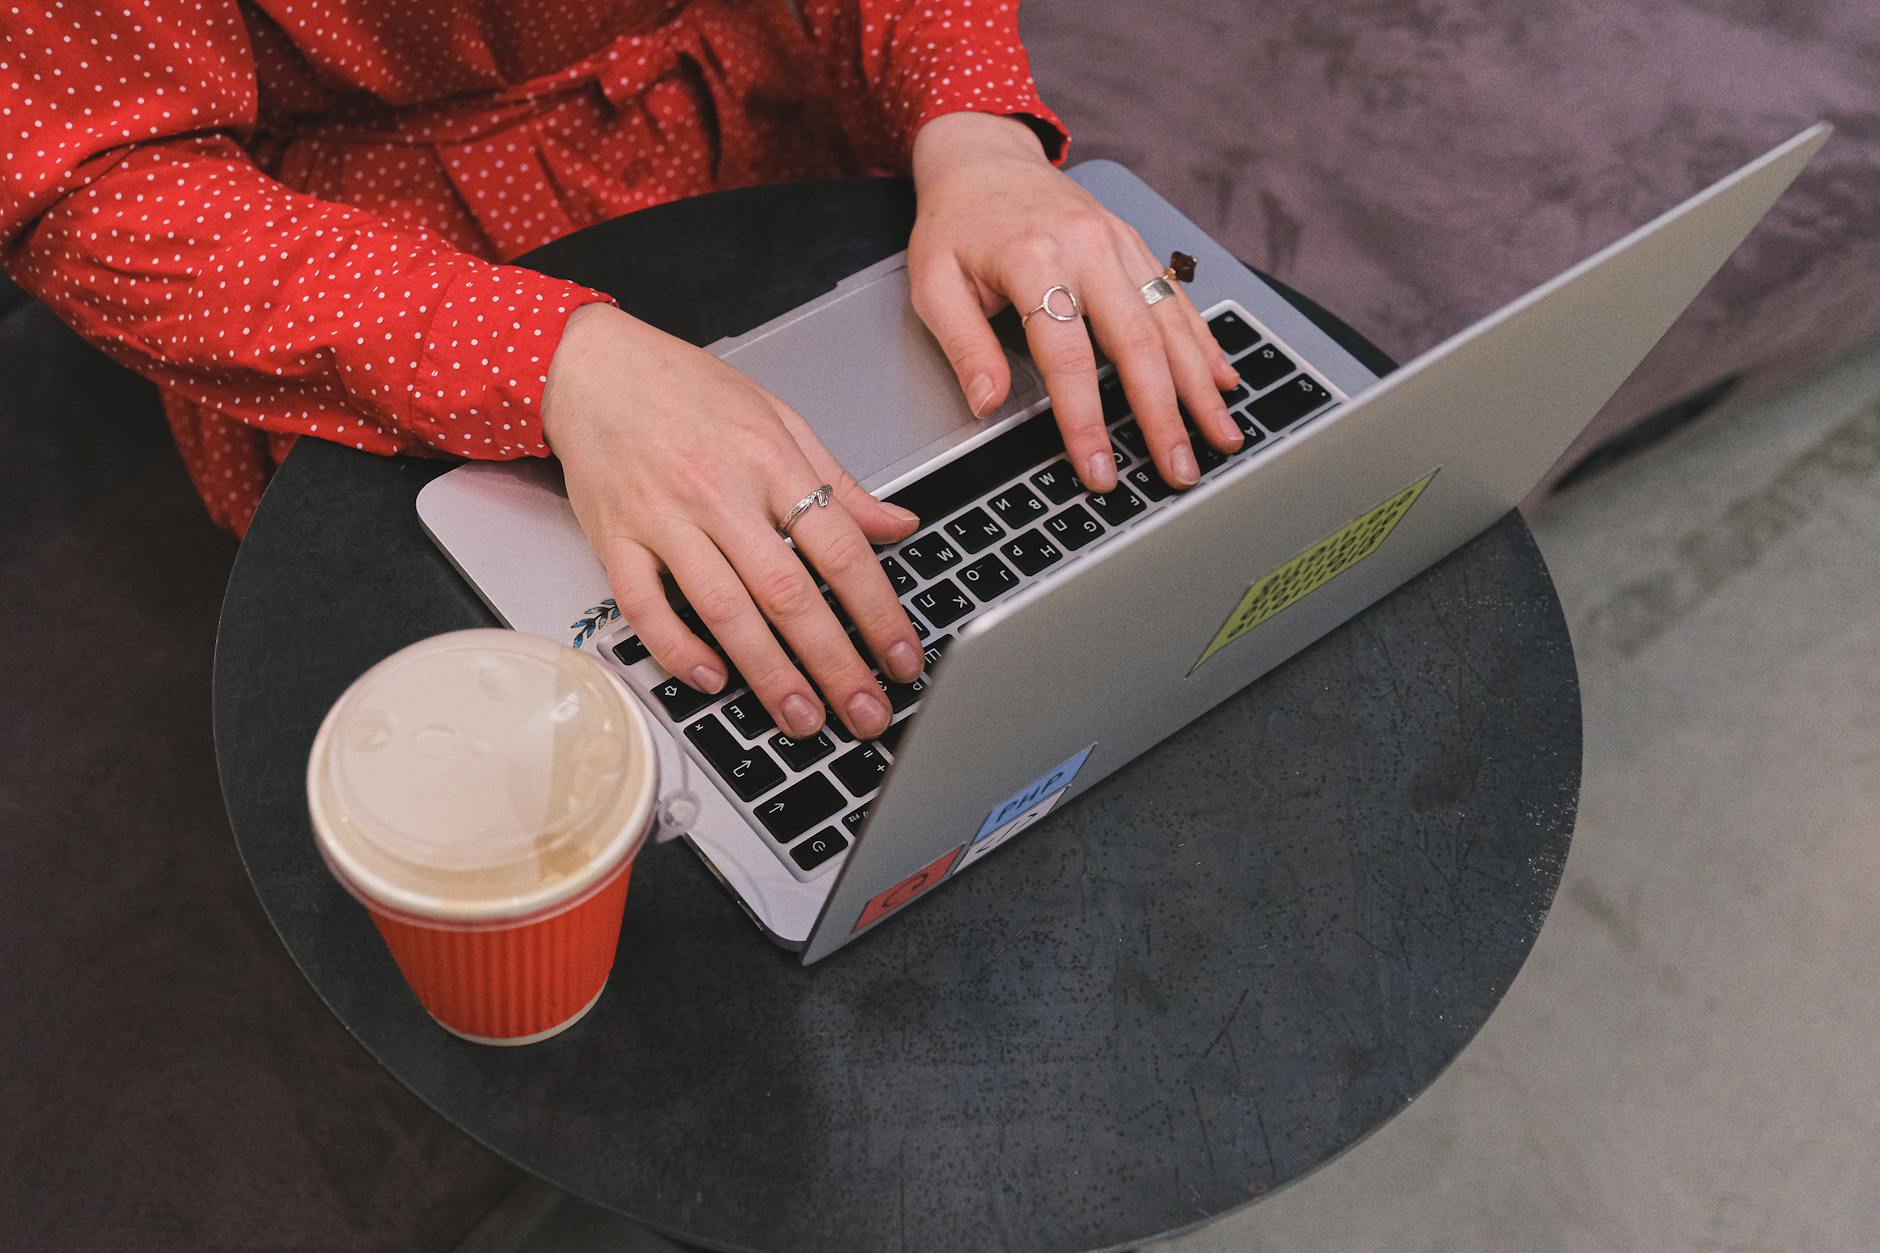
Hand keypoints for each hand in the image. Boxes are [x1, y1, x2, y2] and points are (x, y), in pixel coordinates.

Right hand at [541, 304, 923, 737]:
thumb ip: (839, 481)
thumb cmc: (685, 390)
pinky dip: (677, 649)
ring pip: (723, 610)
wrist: (592, 366)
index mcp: (770, 459)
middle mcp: (719, 492)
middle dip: (833, 663)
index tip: (901, 659)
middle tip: (865, 714)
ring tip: (802, 720)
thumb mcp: (778, 417)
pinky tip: (711, 681)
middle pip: (787, 593)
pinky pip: (644, 607)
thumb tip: (899, 526)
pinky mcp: (615, 540)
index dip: (877, 612)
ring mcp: (663, 519)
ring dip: (768, 675)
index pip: (839, 549)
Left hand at [909, 112, 1242, 492]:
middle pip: (1139, 345)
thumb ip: (964, 345)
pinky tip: (1221, 380)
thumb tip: (988, 406)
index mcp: (1035, 259)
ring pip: (1170, 324)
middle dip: (1164, 416)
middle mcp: (1088, 248)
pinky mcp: (1134, 243)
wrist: (983, 155)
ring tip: (1220, 437)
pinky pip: (1176, 298)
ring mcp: (1119, 243)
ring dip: (1199, 387)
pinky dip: (1203, 343)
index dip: (1086, 421)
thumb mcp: (933, 282)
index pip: (1069, 359)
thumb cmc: (955, 222)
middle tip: (1180, 470)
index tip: (1100, 470)